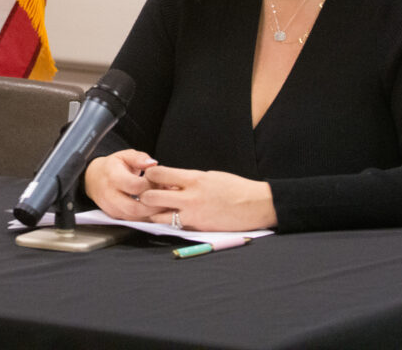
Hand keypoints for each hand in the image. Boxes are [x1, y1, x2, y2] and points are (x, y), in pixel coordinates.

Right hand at [83, 149, 161, 221]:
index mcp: (113, 176)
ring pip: (135, 217)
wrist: (93, 179)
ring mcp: (111, 208)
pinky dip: (146, 217)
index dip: (151, 186)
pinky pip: (133, 221)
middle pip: (135, 207)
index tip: (160, 182)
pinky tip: (154, 209)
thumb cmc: (112, 166)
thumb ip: (139, 158)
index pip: (135, 186)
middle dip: (154, 205)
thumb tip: (152, 163)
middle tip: (167, 198)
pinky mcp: (115, 216)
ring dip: (152, 213)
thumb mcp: (124, 155)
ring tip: (163, 204)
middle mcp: (110, 195)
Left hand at [140, 166, 276, 231]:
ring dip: (154, 213)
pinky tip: (172, 219)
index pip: (158, 174)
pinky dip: (170, 223)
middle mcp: (190, 197)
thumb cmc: (234, 187)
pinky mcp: (198, 228)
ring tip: (156, 209)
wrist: (256, 205)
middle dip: (144, 196)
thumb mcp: (209, 176)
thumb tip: (168, 182)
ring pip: (159, 216)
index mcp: (194, 178)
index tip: (150, 178)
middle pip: (151, 197)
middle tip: (145, 196)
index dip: (149, 176)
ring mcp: (193, 215)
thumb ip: (188, 179)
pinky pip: (175, 226)